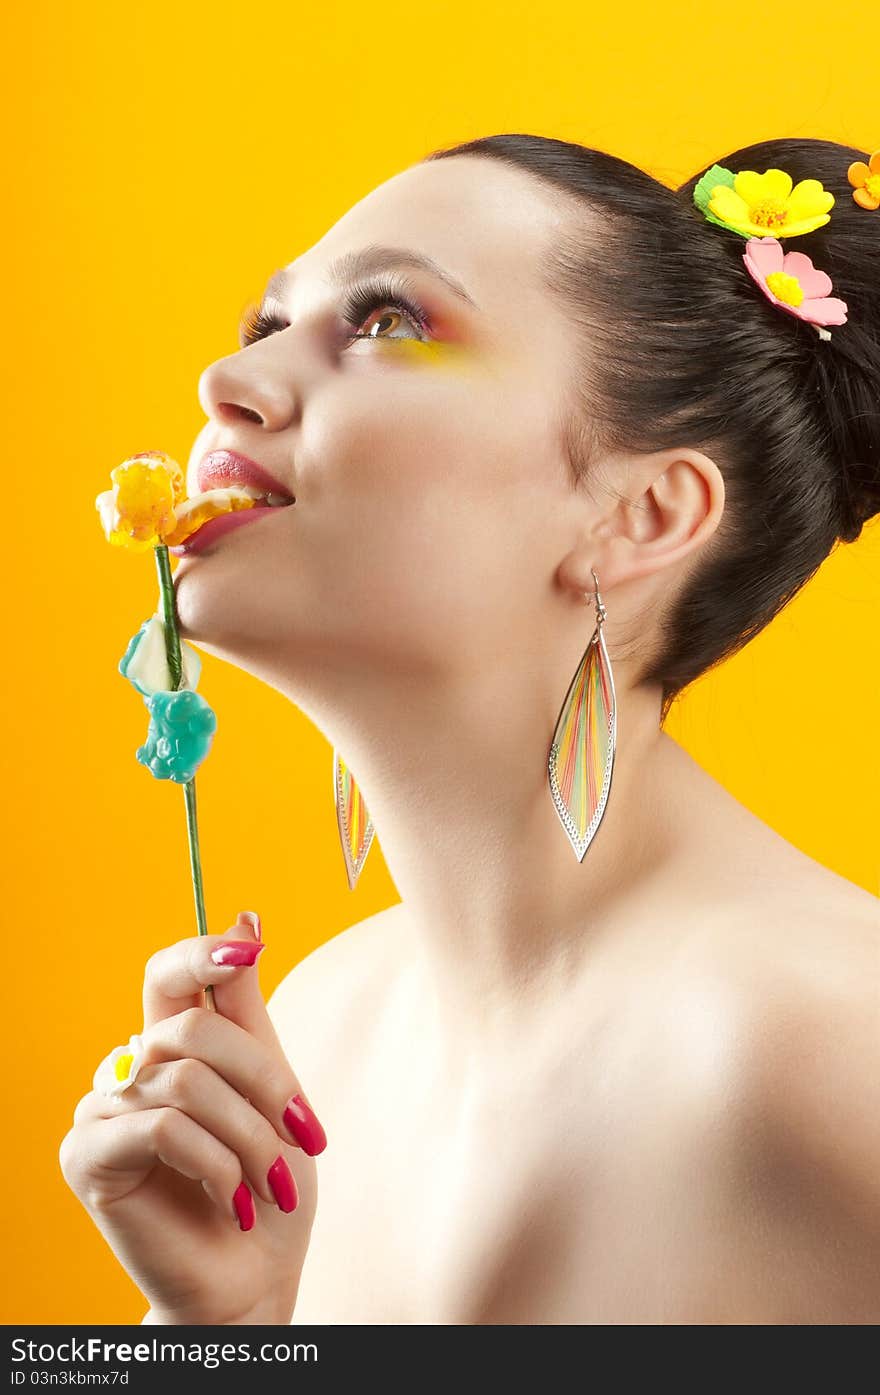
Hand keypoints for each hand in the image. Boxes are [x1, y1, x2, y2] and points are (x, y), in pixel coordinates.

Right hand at [59, 912, 325, 1324]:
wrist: (252, 1280)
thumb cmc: (268, 1184)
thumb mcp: (272, 1087)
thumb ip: (247, 1009)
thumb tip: (245, 916)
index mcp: (171, 1046)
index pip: (168, 973)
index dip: (203, 951)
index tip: (252, 948)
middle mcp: (129, 1068)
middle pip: (192, 1027)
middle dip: (264, 1081)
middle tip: (305, 1133)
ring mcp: (101, 1111)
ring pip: (186, 1081)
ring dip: (248, 1136)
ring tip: (274, 1184)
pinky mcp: (88, 1158)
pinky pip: (163, 1128)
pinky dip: (216, 1165)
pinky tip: (238, 1204)